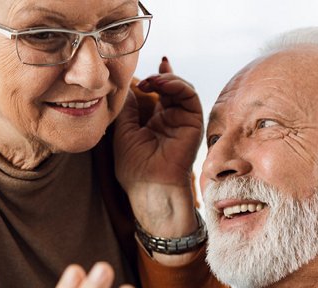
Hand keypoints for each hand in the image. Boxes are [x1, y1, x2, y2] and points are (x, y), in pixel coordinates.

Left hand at [112, 57, 203, 241]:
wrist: (149, 186)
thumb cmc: (134, 166)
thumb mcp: (123, 131)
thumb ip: (127, 107)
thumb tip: (126, 85)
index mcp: (155, 122)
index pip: (158, 94)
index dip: (155, 78)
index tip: (145, 70)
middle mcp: (171, 119)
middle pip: (171, 88)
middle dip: (158, 77)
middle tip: (144, 80)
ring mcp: (183, 120)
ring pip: (182, 89)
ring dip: (167, 79)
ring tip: (152, 81)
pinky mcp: (193, 122)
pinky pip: (190, 96)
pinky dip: (178, 85)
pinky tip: (162, 84)